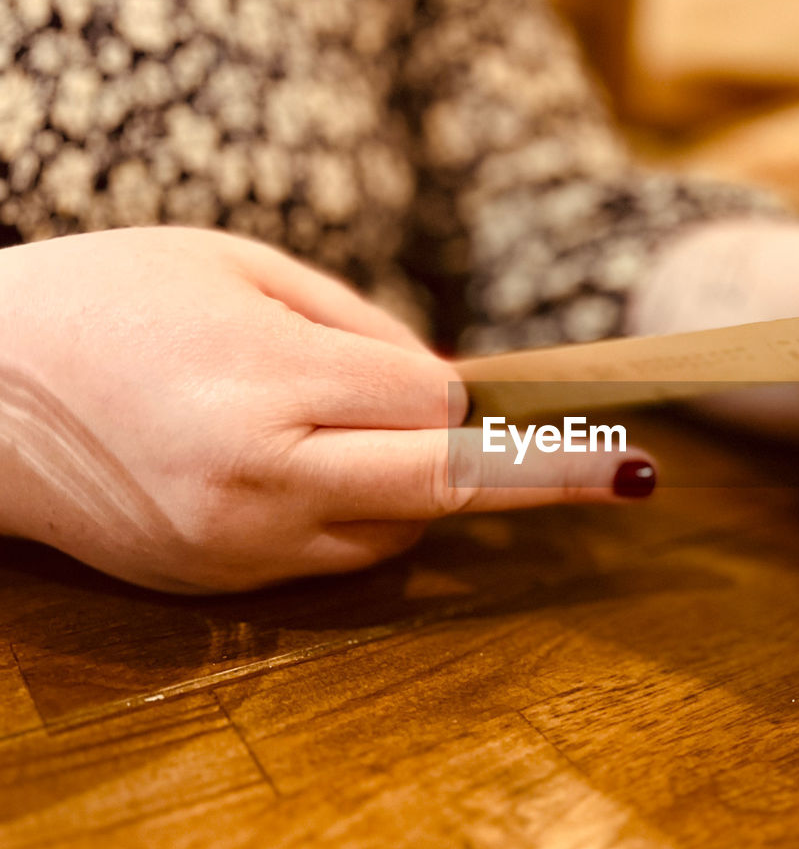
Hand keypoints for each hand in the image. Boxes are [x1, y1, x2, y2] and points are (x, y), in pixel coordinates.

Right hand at [0, 228, 654, 591]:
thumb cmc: (113, 298)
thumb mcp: (241, 266)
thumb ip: (361, 327)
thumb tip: (453, 386)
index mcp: (267, 381)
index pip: (433, 403)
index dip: (467, 393)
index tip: (506, 388)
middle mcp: (261, 476)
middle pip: (446, 483)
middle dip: (546, 476)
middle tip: (636, 476)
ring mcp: (241, 543)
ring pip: (399, 527)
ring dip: (432, 486)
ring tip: (430, 452)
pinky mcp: (221, 582)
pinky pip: (341, 557)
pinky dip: (370, 516)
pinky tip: (346, 474)